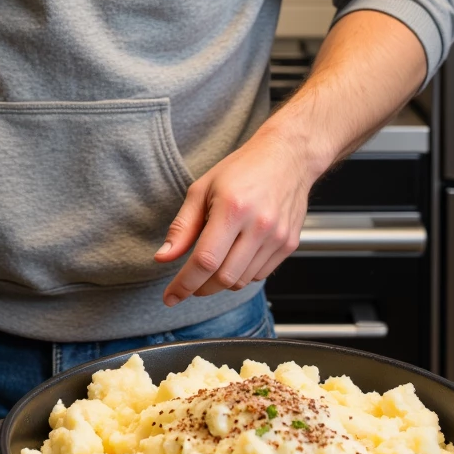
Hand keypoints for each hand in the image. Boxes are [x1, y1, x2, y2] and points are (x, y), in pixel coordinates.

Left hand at [154, 129, 316, 304]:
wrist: (288, 157)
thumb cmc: (243, 168)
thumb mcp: (202, 189)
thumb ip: (182, 227)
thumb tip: (163, 257)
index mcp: (232, 208)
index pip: (205, 261)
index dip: (184, 284)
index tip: (170, 296)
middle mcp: (258, 225)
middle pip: (223, 278)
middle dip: (200, 287)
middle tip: (189, 282)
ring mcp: (277, 237)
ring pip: (242, 281)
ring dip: (221, 281)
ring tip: (214, 262)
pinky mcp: (289, 244)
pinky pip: (260, 275)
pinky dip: (242, 274)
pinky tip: (236, 256)